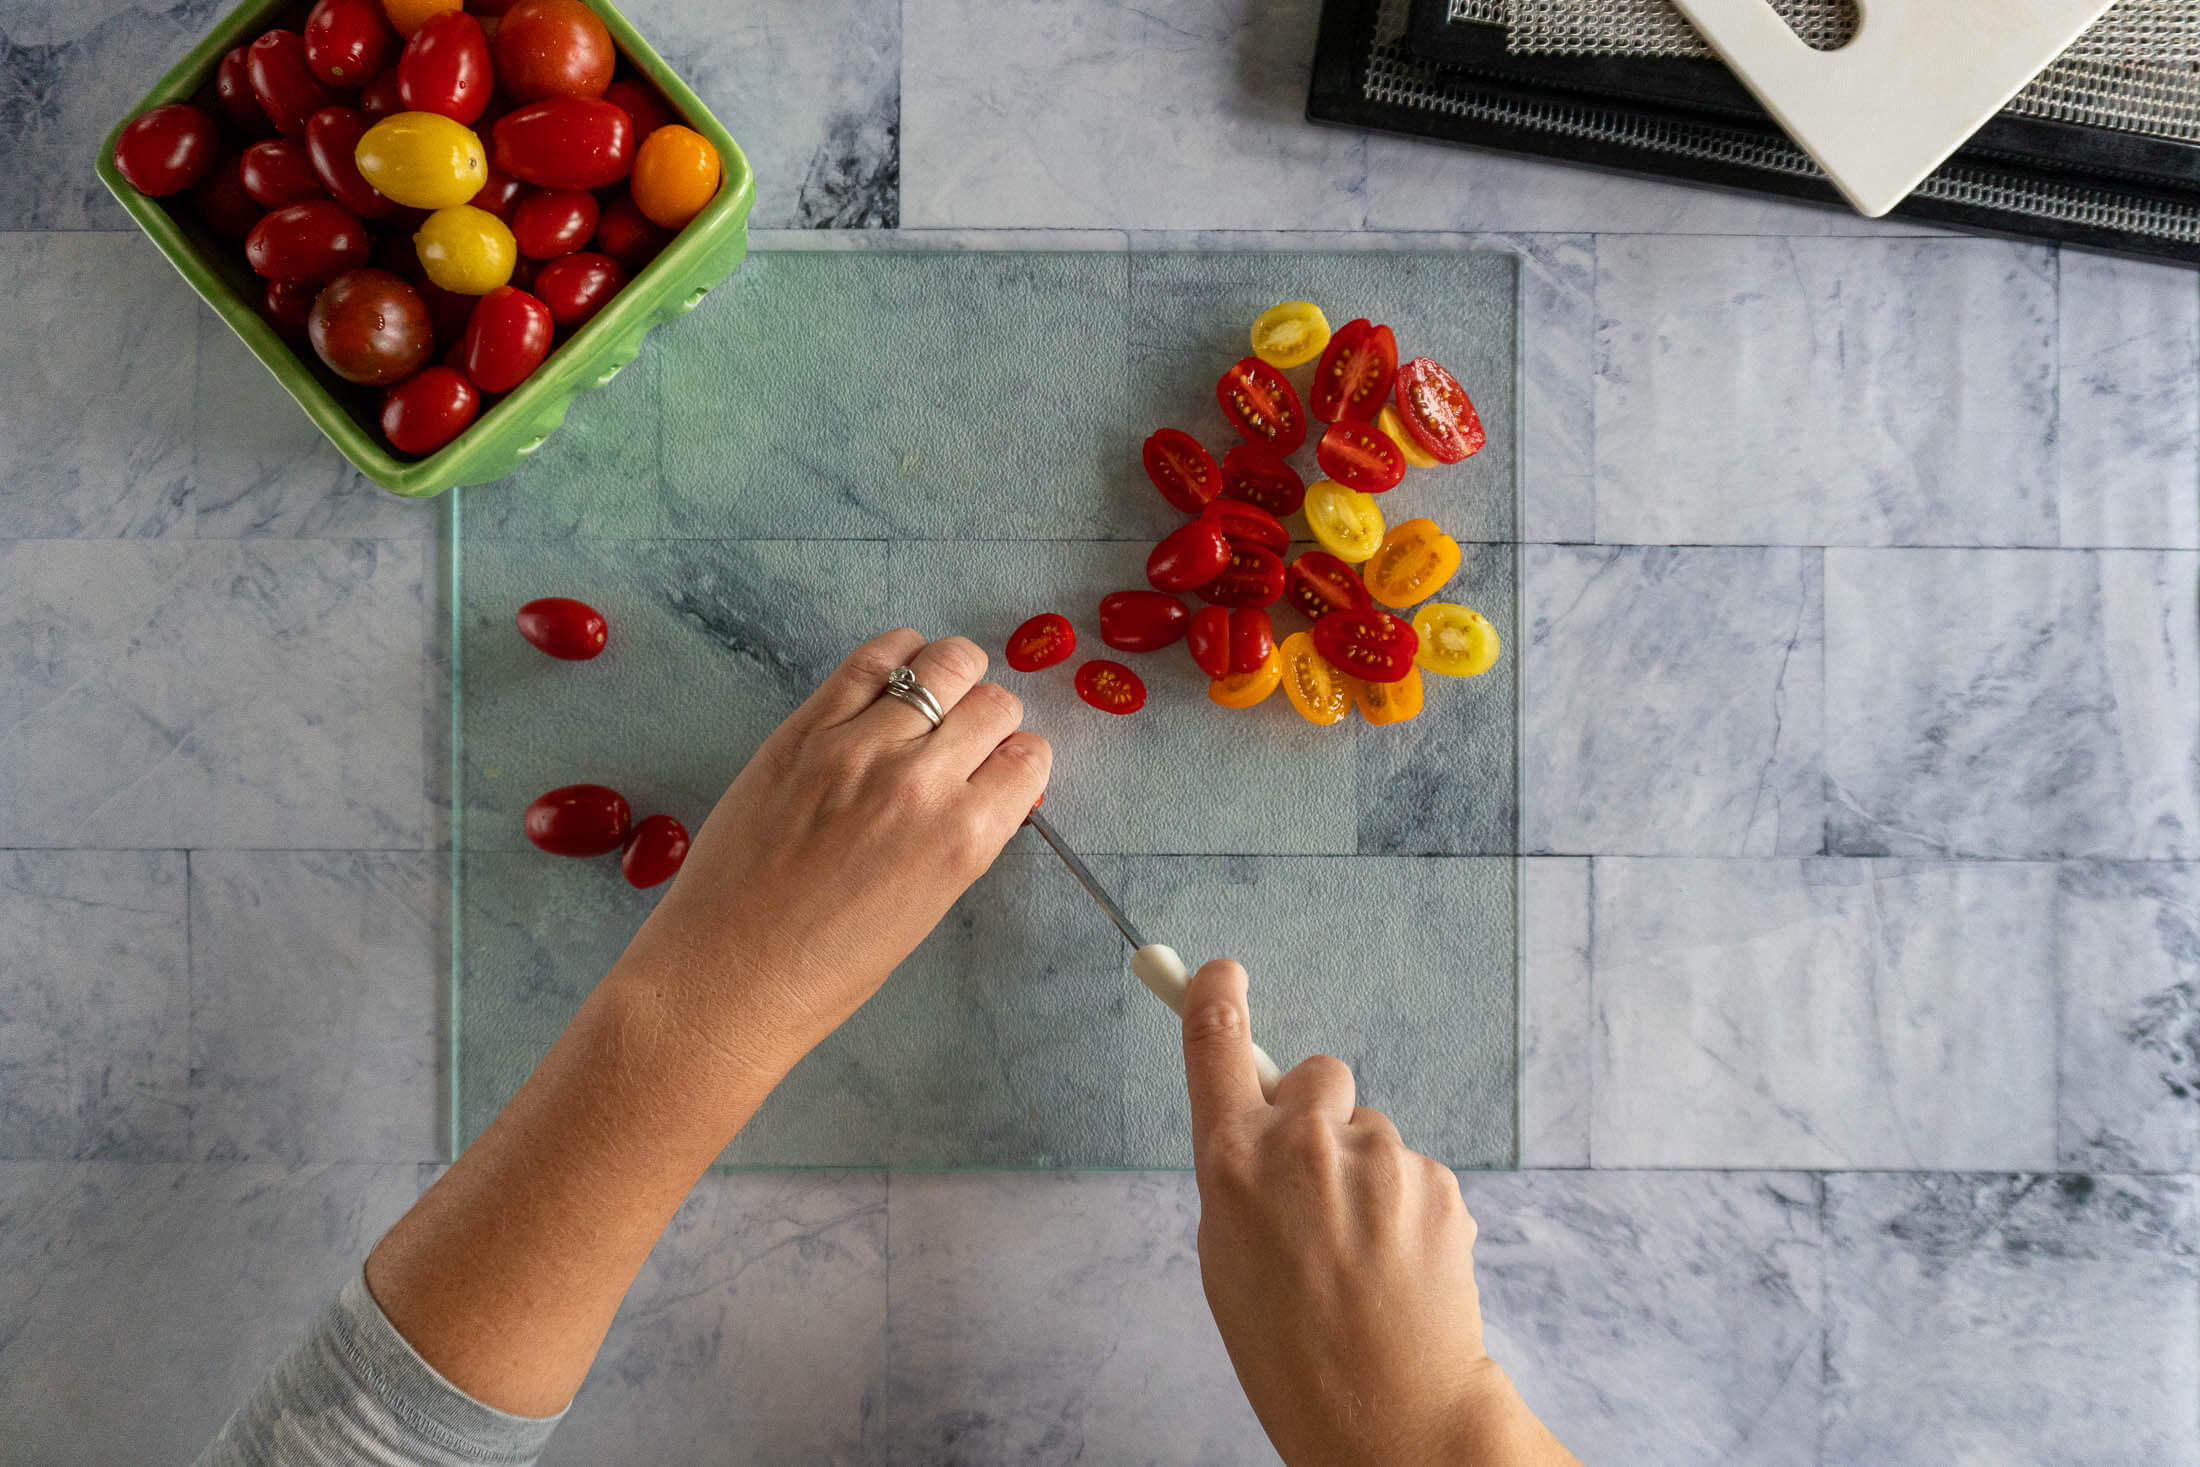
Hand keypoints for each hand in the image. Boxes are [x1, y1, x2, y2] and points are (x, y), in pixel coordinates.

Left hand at [615, 628, 1050, 1075]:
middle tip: (962, 738)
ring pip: (945, 663)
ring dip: (953, 676)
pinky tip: (895, 676)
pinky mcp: (804, 729)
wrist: (729, 976)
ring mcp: (859, 747)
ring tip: (932, 700)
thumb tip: (982, 784)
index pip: (1028, 758)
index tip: (998, 768)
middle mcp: (921, 782)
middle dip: (990, 718)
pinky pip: (873, 659)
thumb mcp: (927, 907)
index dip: (1017, 761)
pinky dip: (899, 655)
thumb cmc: (828, 967)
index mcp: (964, 840)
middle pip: (994, 704)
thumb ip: (962, 836)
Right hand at [1181, 961, 1578, 1466]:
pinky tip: (1400, 1266)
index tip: (1224, 973)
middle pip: (1314, 1075)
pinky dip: (1407, 1207)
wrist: (1390, 1416)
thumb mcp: (1226, 1255)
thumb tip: (1254, 1118)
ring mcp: (1377, 1158)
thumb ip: (1238, 1173)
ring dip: (1365, 1173)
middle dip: (1317, 1113)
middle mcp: (1302, 1143)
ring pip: (1369, 1131)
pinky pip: (1414, 1170)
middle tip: (1316, 1186)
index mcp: (1231, 1160)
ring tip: (1362, 1255)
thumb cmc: (1291, 1349)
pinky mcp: (1435, 1180)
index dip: (1216, 993)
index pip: (1216, 1039)